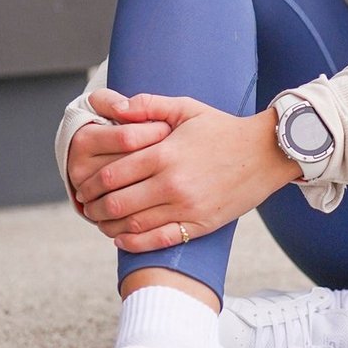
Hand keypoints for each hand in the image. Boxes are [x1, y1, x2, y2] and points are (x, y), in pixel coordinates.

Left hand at [74, 92, 301, 253]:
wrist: (266, 153)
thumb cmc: (223, 129)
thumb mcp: (186, 108)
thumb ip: (148, 105)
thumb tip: (114, 106)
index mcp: (165, 154)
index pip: (112, 173)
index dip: (90, 182)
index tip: (82, 184)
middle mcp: (173, 183)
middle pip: (116, 203)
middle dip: (94, 206)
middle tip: (85, 205)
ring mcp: (186, 207)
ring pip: (132, 225)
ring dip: (108, 225)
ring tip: (100, 220)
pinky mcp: (199, 224)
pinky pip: (158, 240)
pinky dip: (133, 243)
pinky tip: (122, 237)